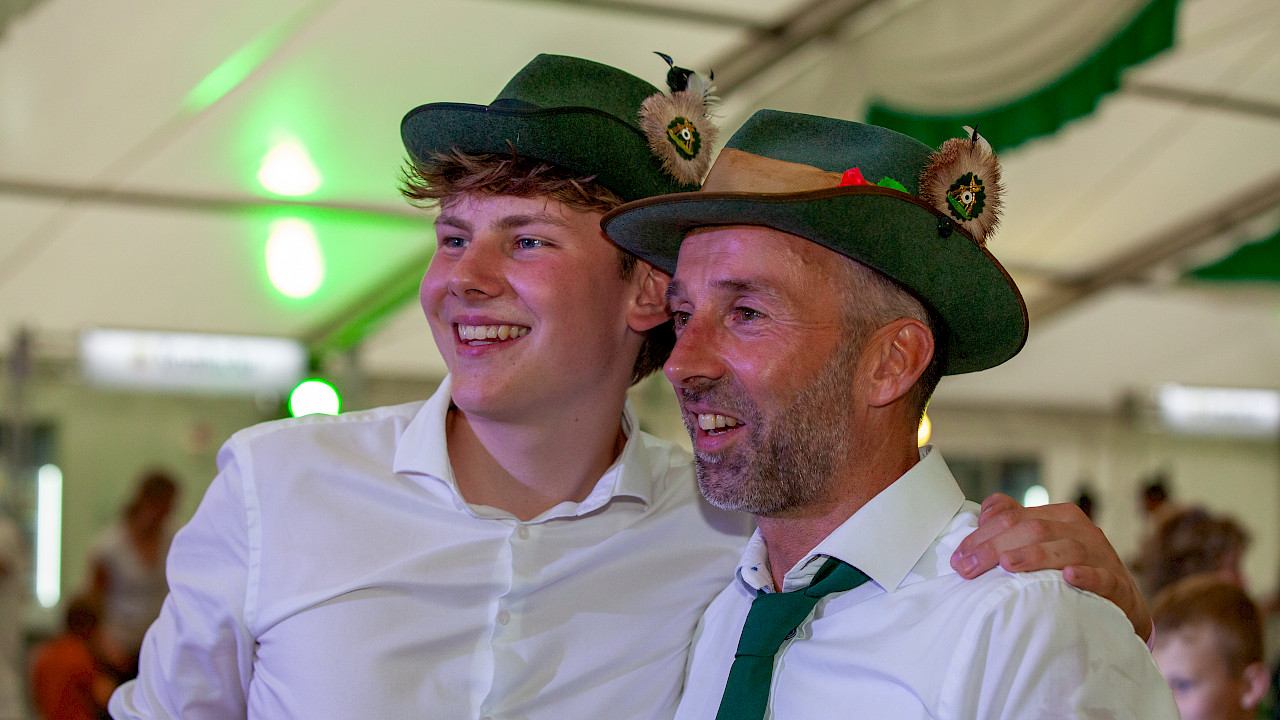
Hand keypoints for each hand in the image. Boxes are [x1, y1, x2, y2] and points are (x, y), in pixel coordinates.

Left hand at [950, 493, 1151, 641]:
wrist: (1122, 600)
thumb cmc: (1073, 567)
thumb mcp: (1046, 541)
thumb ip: (1016, 523)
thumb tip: (984, 512)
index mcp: (1060, 516)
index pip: (1014, 517)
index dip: (982, 535)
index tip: (958, 558)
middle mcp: (1080, 530)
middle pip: (1033, 530)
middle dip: (994, 548)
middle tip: (967, 568)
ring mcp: (1100, 555)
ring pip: (1065, 549)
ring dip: (1034, 556)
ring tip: (1006, 565)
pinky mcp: (1116, 583)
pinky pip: (1102, 577)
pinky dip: (1086, 576)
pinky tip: (1069, 577)